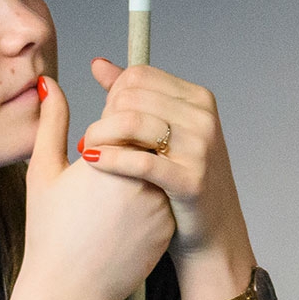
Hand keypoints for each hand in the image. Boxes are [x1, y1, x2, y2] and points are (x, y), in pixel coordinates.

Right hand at [22, 77, 178, 299]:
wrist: (70, 293)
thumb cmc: (48, 233)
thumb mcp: (43, 173)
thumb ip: (51, 122)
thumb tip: (51, 84)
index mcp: (109, 157)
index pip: (125, 103)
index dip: (112, 105)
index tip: (96, 126)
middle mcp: (141, 175)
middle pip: (149, 126)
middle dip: (131, 127)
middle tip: (107, 147)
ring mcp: (159, 200)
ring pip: (160, 157)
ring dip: (142, 154)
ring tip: (112, 180)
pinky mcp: (168, 221)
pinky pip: (164, 187)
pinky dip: (149, 185)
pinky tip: (122, 206)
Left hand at [80, 59, 252, 281]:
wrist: (212, 234)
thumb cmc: (180, 181)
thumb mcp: (163, 134)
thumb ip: (130, 97)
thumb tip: (99, 65)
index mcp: (198, 100)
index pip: (138, 77)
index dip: (111, 96)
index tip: (105, 122)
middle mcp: (203, 118)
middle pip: (129, 97)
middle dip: (103, 117)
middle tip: (90, 142)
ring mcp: (201, 149)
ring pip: (130, 123)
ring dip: (98, 136)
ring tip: (86, 153)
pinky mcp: (191, 181)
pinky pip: (139, 161)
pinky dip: (109, 160)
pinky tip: (91, 164)